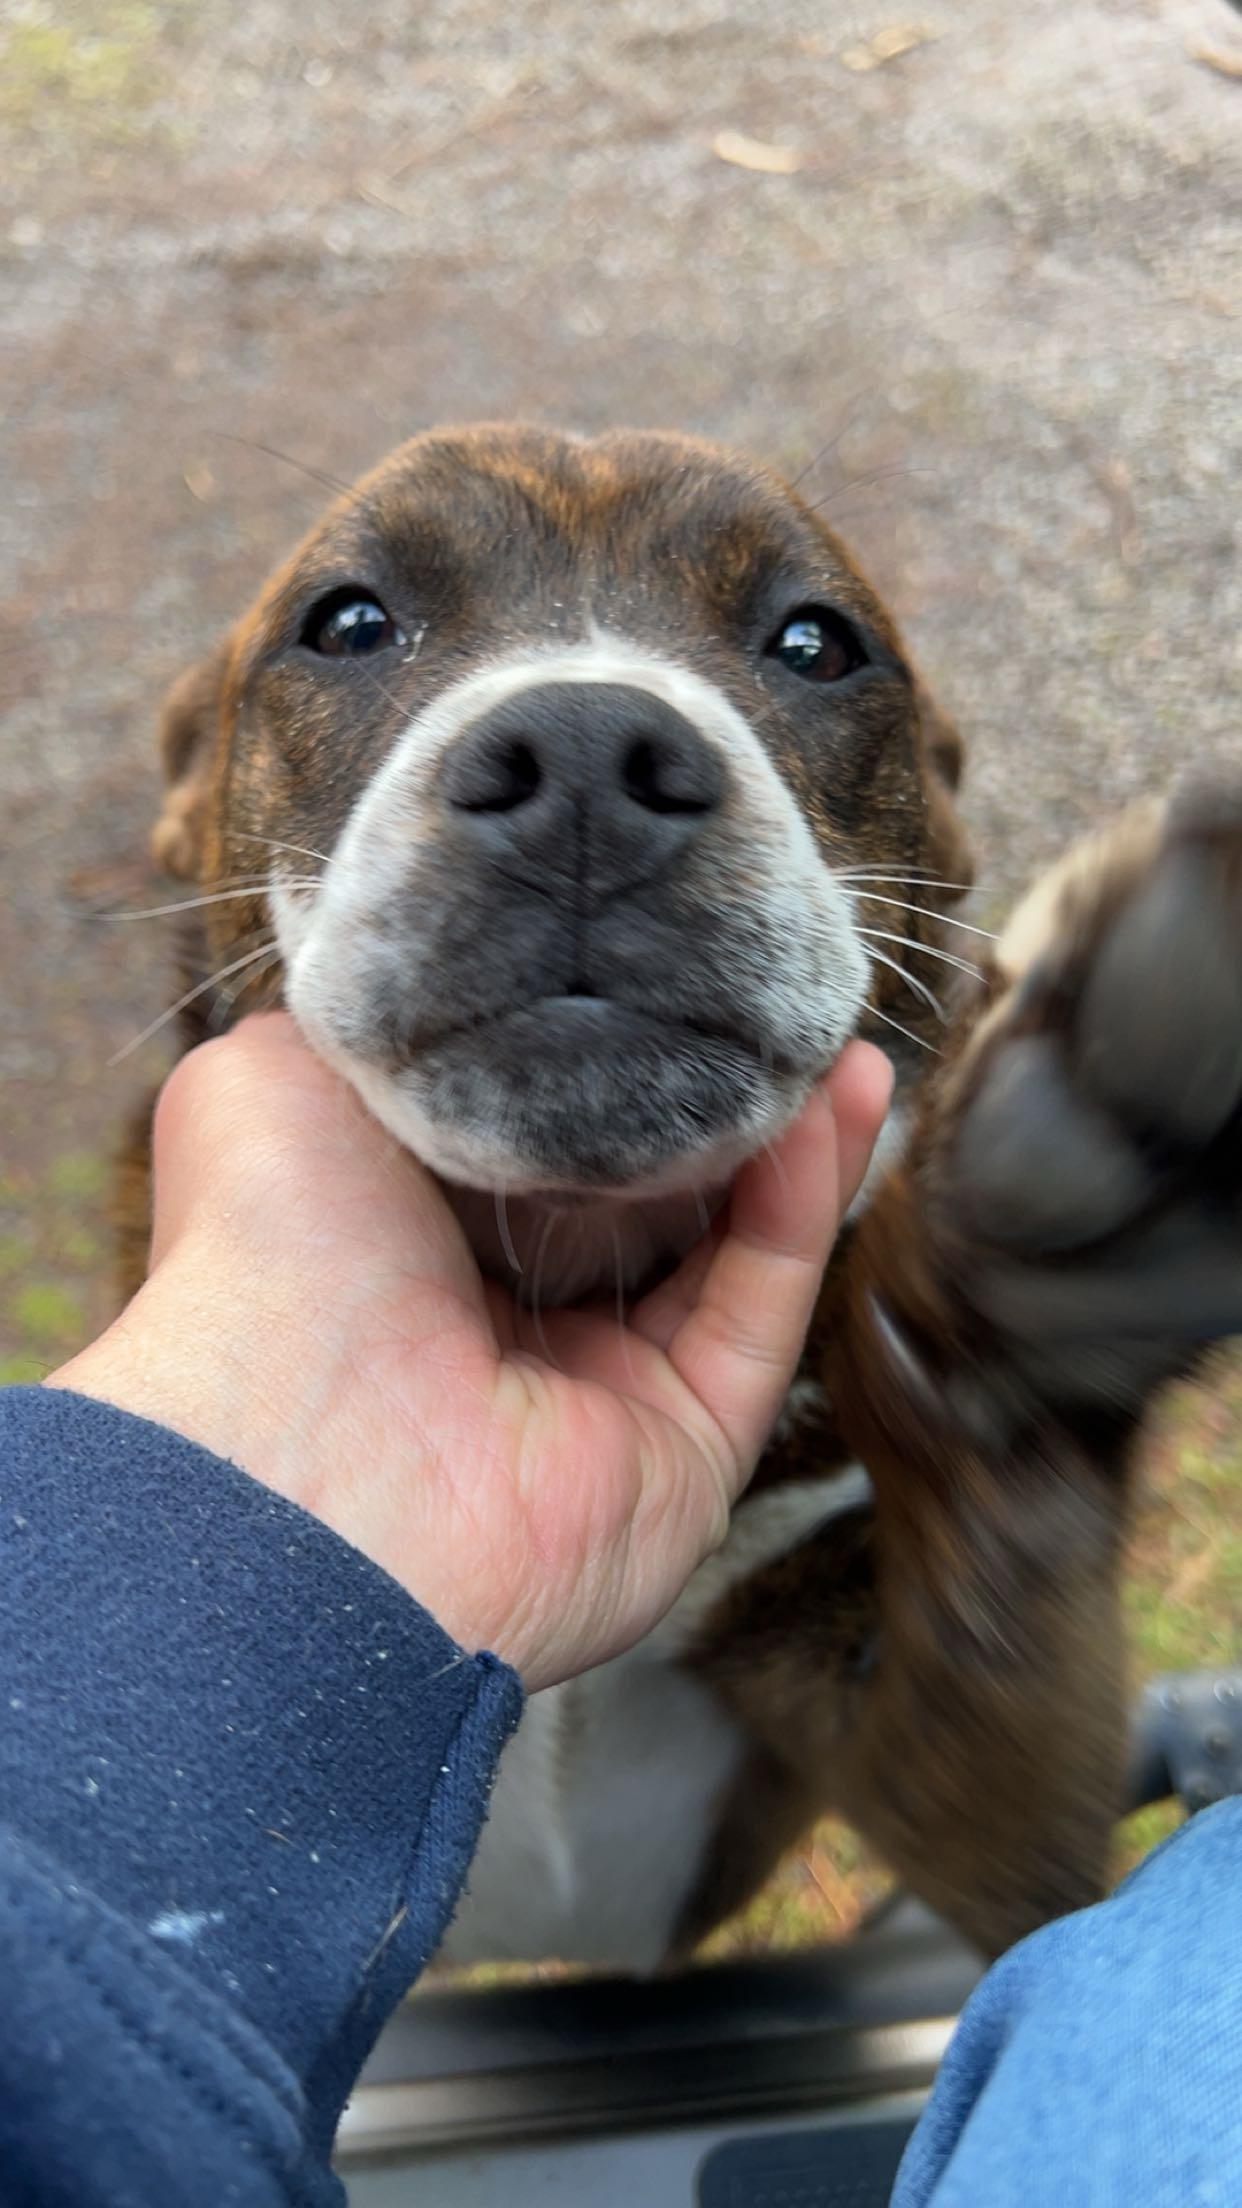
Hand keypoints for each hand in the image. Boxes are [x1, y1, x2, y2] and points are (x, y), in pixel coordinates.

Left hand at [54, 1015, 889, 1687]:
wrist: (302, 1450)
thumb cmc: (267, 1259)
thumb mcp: (273, 1081)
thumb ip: (373, 1027)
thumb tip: (441, 985)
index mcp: (408, 1244)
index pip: (537, 1137)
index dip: (604, 1050)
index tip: (662, 962)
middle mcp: (505, 1324)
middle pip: (648, 1192)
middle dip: (713, 1094)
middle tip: (765, 999)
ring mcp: (601, 1392)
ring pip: (726, 1246)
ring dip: (786, 1139)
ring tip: (833, 1037)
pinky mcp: (686, 1449)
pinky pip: (760, 1307)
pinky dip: (803, 1206)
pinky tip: (831, 1105)